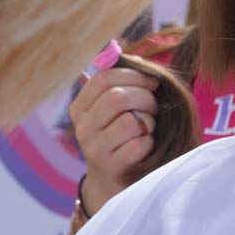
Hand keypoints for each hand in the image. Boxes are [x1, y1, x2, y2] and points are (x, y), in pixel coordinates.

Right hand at [68, 68, 158, 213]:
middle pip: (117, 98)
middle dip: (145, 98)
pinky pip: (139, 144)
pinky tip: (143, 147)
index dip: (133, 75)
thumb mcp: (114, 110)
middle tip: (153, 107)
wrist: (113, 181)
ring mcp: (93, 148)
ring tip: (146, 129)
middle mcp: (82, 127)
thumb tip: (125, 53)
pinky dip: (148, 143)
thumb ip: (119, 83)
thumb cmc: (122, 136)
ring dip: (148, 123)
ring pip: (130, 121)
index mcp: (81, 107)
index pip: (103, 79)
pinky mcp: (110, 167)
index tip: (152, 82)